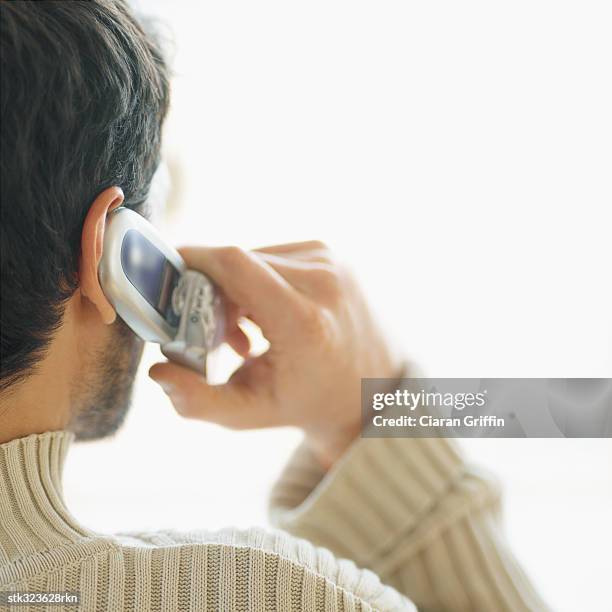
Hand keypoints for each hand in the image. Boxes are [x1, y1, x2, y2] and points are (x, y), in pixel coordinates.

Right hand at [149, 241, 399, 468]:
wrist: (374, 389)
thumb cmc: (310, 403)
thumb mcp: (252, 412)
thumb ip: (199, 401)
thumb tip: (157, 372)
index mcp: (306, 321)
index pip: (235, 263)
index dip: (192, 261)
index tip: (165, 276)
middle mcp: (324, 281)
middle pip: (238, 261)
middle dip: (209, 289)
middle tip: (210, 331)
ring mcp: (332, 262)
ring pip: (253, 257)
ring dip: (234, 289)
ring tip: (244, 333)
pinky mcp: (331, 254)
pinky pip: (273, 256)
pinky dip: (256, 282)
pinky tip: (265, 317)